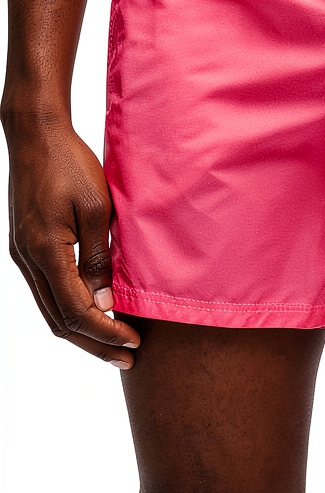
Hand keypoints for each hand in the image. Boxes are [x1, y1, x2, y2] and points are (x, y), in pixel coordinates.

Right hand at [5, 115, 140, 367]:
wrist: (36, 134)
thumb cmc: (71, 164)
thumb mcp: (97, 210)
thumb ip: (99, 259)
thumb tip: (104, 305)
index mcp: (45, 251)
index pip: (76, 311)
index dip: (106, 332)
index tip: (135, 342)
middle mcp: (27, 260)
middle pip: (59, 321)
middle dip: (95, 344)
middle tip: (128, 358)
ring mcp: (22, 255)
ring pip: (50, 311)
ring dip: (82, 331)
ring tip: (114, 344)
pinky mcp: (26, 248)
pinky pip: (47, 292)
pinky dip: (70, 310)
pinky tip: (94, 313)